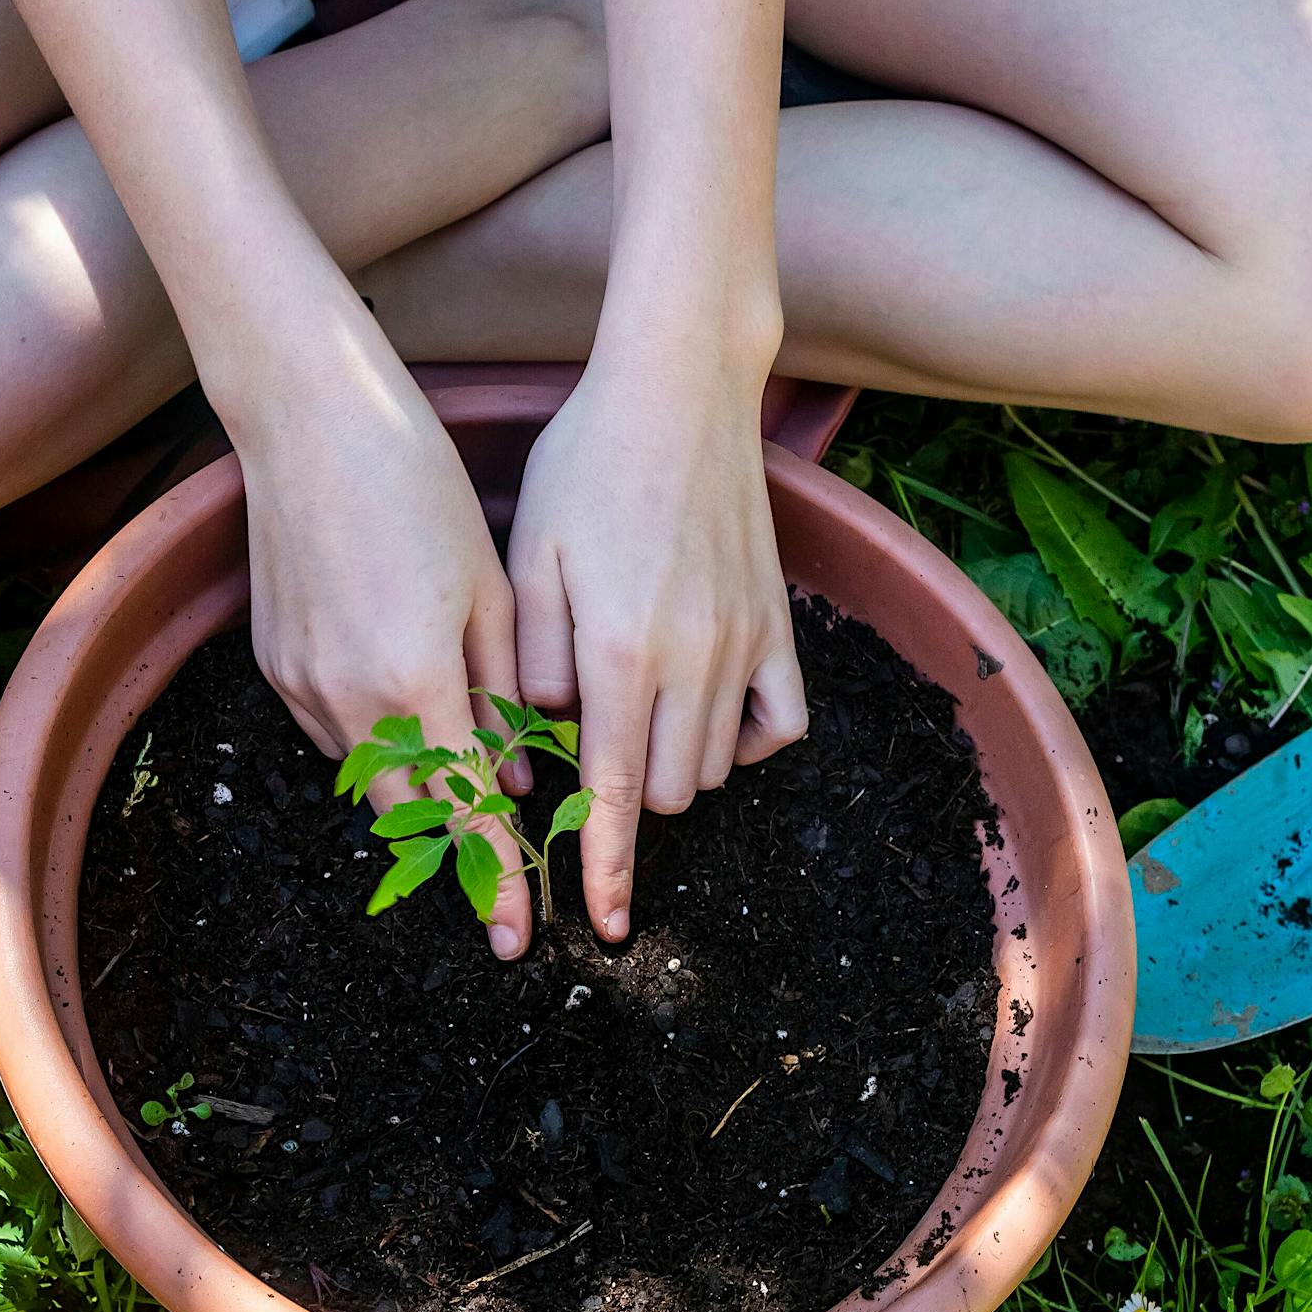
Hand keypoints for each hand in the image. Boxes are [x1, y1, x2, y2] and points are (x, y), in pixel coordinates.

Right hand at [237, 378, 536, 959]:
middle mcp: (347, 697)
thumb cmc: (417, 485)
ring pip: (368, 779)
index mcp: (414, 680)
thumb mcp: (490, 590)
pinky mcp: (273, 663)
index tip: (518, 933)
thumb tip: (514, 777)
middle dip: (453, 857)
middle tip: (499, 889)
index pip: (465, 808)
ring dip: (415, 798)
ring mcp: (300, 683)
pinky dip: (376, 749)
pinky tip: (407, 722)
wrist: (307, 417)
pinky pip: (332, 736)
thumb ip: (503, 694)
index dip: (494, 877)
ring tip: (461, 795)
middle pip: (408, 815)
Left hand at [507, 354, 807, 941]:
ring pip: (718, 765)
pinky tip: (706, 710)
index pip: (615, 793)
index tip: (607, 923)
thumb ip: (529, 658)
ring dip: (674, 765)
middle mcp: (692, 661)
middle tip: (591, 746)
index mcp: (619, 653)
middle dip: (628, 798)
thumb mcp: (529, 554)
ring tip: (636, 709)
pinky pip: (782, 722)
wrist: (681, 388)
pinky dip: (747, 739)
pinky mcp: (778, 625)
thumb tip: (545, 735)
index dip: (609, 867)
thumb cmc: (586, 463)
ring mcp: (745, 645)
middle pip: (671, 792)